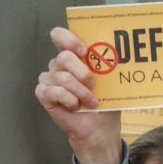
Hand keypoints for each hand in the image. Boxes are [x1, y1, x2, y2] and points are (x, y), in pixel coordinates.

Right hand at [35, 29, 125, 163]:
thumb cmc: (105, 103)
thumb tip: (118, 52)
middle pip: (64, 57)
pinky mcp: (44, 94)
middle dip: (83, 72)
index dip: (69, 39)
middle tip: (94, 85)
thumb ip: (107, 65)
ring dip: (81, 92)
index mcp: (73, 57)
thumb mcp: (110, 82)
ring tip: (91, 102)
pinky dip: (69, 99)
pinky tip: (75, 106)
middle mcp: (58, 65)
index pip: (60, 36)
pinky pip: (54, 91)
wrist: (100, 128)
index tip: (84, 51)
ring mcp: (49, 79)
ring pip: (62, 77)